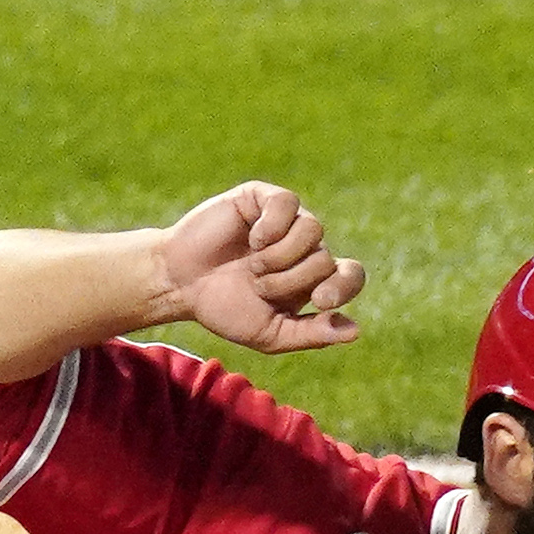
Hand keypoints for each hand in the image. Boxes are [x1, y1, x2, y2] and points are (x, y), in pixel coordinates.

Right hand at [155, 182, 363, 354]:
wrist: (179, 283)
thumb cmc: (224, 308)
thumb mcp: (269, 334)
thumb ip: (312, 334)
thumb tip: (354, 331)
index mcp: (313, 278)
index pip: (350, 275)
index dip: (343, 287)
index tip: (320, 301)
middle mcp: (305, 247)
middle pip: (325, 259)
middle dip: (290, 281)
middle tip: (259, 286)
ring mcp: (286, 221)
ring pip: (313, 230)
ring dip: (279, 256)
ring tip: (252, 265)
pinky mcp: (263, 199)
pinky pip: (288, 203)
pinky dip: (271, 226)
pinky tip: (252, 238)